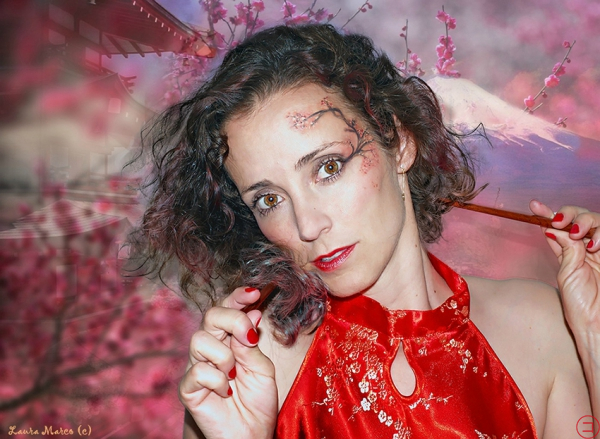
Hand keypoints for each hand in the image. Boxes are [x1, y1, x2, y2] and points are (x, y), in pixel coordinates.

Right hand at [179, 287, 276, 438]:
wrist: (252, 434)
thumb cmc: (257, 402)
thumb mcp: (263, 368)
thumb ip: (252, 343)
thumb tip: (251, 313)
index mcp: (230, 340)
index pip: (227, 309)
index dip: (237, 297)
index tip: (254, 293)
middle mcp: (212, 349)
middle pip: (210, 315)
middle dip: (232, 319)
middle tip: (249, 338)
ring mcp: (198, 367)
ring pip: (199, 339)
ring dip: (224, 356)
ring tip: (234, 375)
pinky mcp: (189, 388)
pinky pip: (198, 371)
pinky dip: (218, 381)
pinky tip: (226, 393)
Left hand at [529, 200, 599, 338]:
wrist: (597, 321)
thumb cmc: (580, 304)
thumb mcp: (566, 272)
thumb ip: (565, 248)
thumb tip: (555, 228)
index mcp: (570, 251)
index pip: (559, 227)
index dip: (547, 213)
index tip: (534, 206)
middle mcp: (586, 247)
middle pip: (580, 216)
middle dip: (570, 213)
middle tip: (560, 222)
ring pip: (596, 219)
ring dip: (585, 221)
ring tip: (579, 235)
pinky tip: (592, 245)